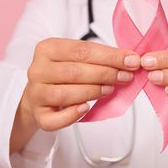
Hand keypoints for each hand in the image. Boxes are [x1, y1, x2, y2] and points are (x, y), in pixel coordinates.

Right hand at [23, 38, 140, 131]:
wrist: (39, 94)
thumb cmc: (64, 72)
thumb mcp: (77, 58)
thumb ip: (99, 57)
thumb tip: (130, 60)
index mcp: (47, 48)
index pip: (82, 50)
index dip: (109, 56)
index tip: (131, 60)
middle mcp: (37, 69)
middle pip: (74, 72)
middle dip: (105, 73)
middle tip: (125, 76)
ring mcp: (36, 93)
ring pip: (65, 94)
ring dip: (92, 92)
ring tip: (110, 89)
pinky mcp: (38, 115)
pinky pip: (55, 118)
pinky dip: (72, 114)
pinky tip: (86, 108)